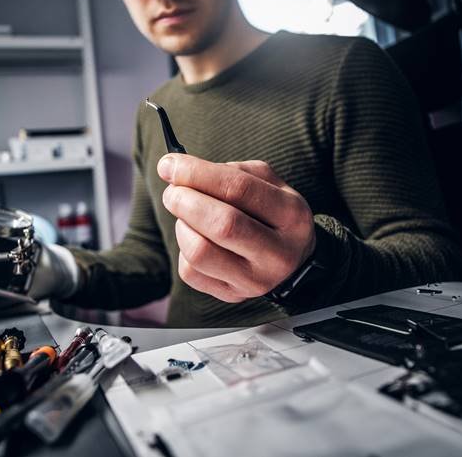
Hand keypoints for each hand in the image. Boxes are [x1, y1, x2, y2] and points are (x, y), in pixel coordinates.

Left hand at [157, 155, 315, 302]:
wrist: (290, 257)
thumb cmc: (270, 212)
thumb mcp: (267, 182)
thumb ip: (231, 171)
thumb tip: (182, 170)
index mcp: (291, 215)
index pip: (239, 189)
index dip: (198, 173)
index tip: (170, 164)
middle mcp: (278, 252)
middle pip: (221, 224)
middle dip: (185, 200)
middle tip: (172, 191)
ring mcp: (256, 280)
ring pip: (200, 252)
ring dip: (181, 225)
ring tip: (185, 214)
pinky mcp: (233, 295)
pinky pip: (191, 272)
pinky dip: (183, 249)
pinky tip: (194, 238)